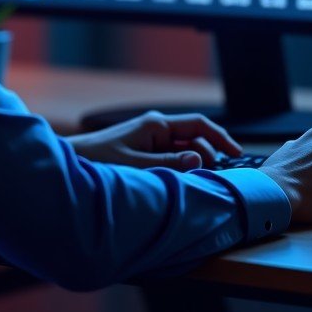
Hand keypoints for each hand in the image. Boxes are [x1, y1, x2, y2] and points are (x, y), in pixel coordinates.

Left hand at [67, 111, 241, 171]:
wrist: (74, 162)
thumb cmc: (99, 160)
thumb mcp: (137, 166)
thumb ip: (169, 164)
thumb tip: (199, 161)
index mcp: (157, 125)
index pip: (199, 126)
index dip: (221, 138)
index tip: (237, 154)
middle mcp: (157, 129)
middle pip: (195, 142)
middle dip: (206, 159)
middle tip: (208, 182)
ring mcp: (151, 139)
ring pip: (184, 152)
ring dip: (191, 168)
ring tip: (192, 186)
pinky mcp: (145, 151)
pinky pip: (171, 159)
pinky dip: (180, 170)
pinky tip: (179, 184)